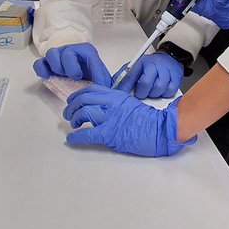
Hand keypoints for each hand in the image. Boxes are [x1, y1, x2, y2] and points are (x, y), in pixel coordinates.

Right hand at [33, 42, 110, 85]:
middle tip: (74, 77)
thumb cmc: (91, 74)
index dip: (83, 65)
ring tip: (61, 76)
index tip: (80, 77)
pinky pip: (39, 63)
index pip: (86, 52)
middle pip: (66, 52)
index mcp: (86, 51)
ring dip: (55, 66)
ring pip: (51, 53)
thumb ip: (102, 80)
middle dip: (69, 67)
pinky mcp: (47, 64)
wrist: (83, 76)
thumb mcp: (101, 77)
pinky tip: (48, 77)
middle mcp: (71, 50)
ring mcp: (58, 55)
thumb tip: (102, 87)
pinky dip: (42, 70)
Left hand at [63, 84, 194, 156]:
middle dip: (72, 106)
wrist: (159, 130)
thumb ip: (116, 103)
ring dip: (74, 118)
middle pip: (84, 99)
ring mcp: (110, 118)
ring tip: (73, 124)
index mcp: (117, 95)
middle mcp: (111, 104)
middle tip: (68, 114)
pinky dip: (77, 137)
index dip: (79, 94)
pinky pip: (88, 133)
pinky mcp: (109, 133)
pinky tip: (72, 139)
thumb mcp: (131, 104)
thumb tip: (102, 108)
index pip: (92, 89)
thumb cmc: (148, 120)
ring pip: (84, 112)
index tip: (73, 100)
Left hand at [112, 52, 182, 99]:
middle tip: (142, 93)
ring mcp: (165, 71)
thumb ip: (125, 78)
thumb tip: (113, 89)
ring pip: (158, 89)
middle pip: (145, 83)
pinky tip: (162, 89)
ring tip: (152, 89)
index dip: (123, 88)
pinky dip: (165, 93)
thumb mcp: (136, 68)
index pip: (129, 76)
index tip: (119, 97)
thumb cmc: (150, 66)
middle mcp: (153, 65)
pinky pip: (169, 91)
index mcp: (140, 62)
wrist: (170, 57)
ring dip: (154, 93)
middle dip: (142, 93)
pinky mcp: (176, 77)